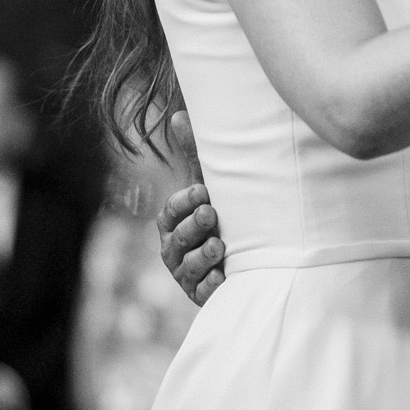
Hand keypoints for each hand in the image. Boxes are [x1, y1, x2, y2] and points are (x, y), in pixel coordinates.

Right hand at [156, 110, 225, 304]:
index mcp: (172, 223)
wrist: (239, 260)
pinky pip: (203, 292)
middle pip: (177, 239)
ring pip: (188, 267)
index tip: (203, 191)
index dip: (183, 203)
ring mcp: (187, 274)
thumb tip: (178, 115)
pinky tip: (223, 277)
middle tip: (211, 213)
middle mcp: (174, 250)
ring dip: (202, 256)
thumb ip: (194, 156)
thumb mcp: (207, 188)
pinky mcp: (202, 294)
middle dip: (193, 226)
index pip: (170, 212)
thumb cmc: (219, 217)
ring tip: (219, 245)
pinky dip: (211, 285)